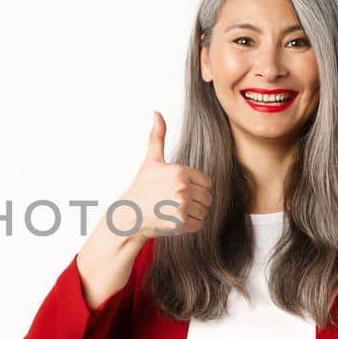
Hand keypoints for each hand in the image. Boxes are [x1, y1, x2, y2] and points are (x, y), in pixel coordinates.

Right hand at [112, 111, 213, 238]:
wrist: (129, 215)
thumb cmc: (142, 188)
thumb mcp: (151, 161)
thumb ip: (158, 137)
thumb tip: (157, 113)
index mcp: (179, 171)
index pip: (207, 182)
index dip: (197, 188)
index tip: (181, 190)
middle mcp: (182, 188)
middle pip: (208, 197)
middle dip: (196, 201)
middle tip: (177, 202)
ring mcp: (181, 206)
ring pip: (204, 211)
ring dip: (193, 214)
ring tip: (175, 210)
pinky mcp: (180, 223)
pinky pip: (199, 224)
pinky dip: (190, 225)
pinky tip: (174, 220)